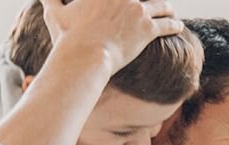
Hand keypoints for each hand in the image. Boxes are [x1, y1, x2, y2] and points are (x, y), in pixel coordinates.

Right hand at [41, 0, 182, 69]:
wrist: (85, 55)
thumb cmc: (68, 37)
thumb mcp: (55, 14)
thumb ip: (50, 0)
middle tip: (155, 0)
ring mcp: (137, 10)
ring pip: (160, 4)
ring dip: (167, 7)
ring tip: (170, 10)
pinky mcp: (147, 29)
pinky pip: (166, 24)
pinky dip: (174, 25)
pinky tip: (178, 26)